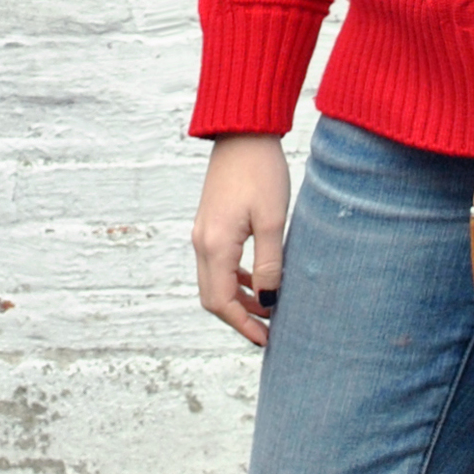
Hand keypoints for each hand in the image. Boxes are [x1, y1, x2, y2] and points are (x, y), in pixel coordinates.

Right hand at [192, 133, 288, 347]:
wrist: (243, 133)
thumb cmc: (261, 172)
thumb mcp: (272, 221)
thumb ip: (270, 264)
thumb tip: (270, 302)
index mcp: (215, 245)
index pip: (221, 302)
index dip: (243, 325)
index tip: (266, 340)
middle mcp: (202, 242)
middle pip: (213, 297)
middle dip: (239, 318)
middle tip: (268, 332)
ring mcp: (203, 233)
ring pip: (214, 282)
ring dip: (238, 300)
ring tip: (269, 310)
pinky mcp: (210, 224)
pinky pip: (217, 264)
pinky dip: (236, 280)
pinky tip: (259, 281)